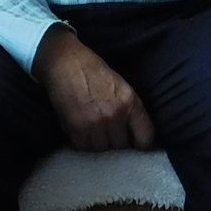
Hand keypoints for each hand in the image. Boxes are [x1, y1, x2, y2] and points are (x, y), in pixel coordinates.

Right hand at [34, 26, 155, 150]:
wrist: (64, 62)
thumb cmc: (93, 71)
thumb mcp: (120, 86)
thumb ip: (128, 109)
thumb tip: (131, 133)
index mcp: (130, 102)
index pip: (145, 137)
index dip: (139, 142)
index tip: (133, 142)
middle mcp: (115, 114)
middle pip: (121, 144)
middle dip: (114, 138)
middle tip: (105, 128)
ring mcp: (96, 122)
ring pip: (102, 148)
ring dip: (97, 141)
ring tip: (91, 127)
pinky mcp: (77, 128)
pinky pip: (84, 146)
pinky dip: (82, 141)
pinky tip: (80, 129)